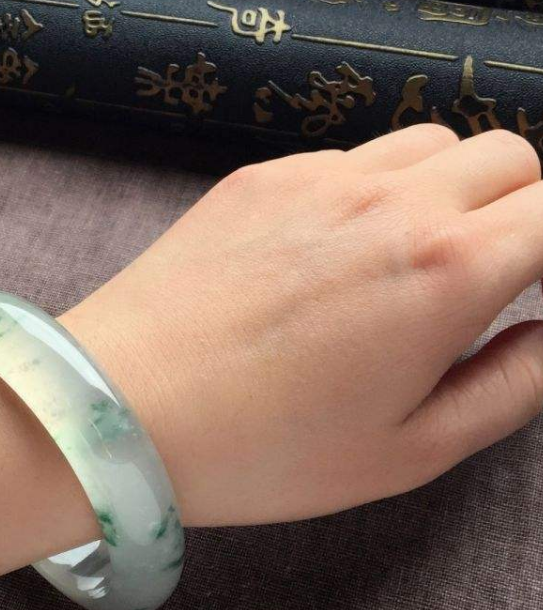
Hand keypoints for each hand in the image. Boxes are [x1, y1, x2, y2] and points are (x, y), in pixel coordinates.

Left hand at [61, 124, 542, 525]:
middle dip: (518, 209)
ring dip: (446, 188)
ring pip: (427, 144)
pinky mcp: (257, 179)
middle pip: (506, 158)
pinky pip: (343, 158)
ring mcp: (316, 180)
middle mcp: (389, 201)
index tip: (531, 285)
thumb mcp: (406, 452)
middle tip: (486, 275)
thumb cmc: (258, 451)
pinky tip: (329, 253)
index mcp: (445, 269)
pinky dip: (367, 189)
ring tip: (409, 261)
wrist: (120, 411)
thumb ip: (508, 389)